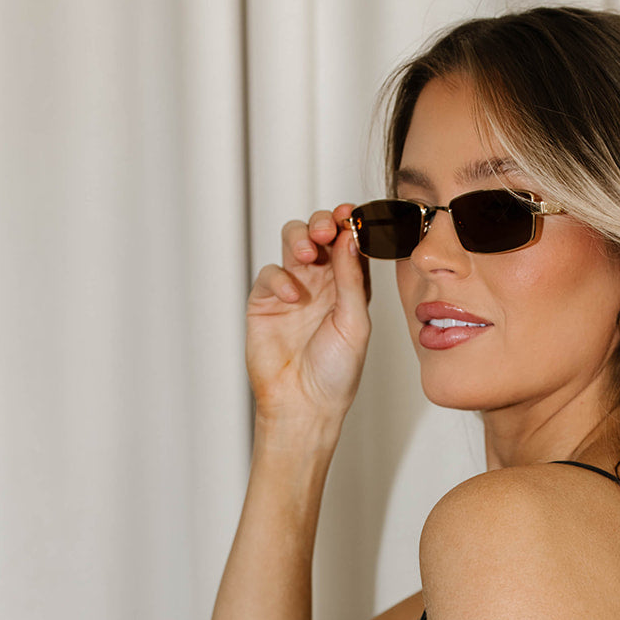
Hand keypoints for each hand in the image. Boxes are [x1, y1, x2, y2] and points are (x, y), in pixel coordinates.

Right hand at [246, 202, 371, 426]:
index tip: (352, 215)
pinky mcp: (265, 301)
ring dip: (300, 236)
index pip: (349, 243)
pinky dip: (280, 277)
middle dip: (323, 223)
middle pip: (320, 233)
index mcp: (349, 286)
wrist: (304, 404)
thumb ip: (352, 279)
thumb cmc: (336, 372)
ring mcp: (292, 288)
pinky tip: (292, 296)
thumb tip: (350, 237)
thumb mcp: (354, 323)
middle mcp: (321, 282)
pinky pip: (270, 273)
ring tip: (308, 251)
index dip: (350, 225)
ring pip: (293, 241)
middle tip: (327, 228)